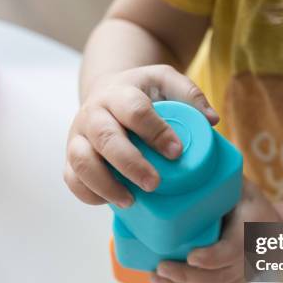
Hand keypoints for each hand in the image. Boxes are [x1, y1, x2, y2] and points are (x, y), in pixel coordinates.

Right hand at [64, 65, 218, 207]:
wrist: (106, 92)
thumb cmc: (140, 91)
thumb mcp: (165, 80)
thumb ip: (189, 93)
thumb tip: (212, 120)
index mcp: (118, 93)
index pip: (134, 110)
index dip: (156, 132)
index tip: (176, 152)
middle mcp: (93, 113)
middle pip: (105, 138)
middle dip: (130, 164)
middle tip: (155, 183)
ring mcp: (78, 136)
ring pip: (81, 161)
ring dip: (105, 184)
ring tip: (131, 201)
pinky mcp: (71, 157)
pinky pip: (72, 179)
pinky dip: (89, 193)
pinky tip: (113, 201)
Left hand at [151, 180, 280, 282]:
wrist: (274, 226)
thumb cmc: (247, 200)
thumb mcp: (238, 185)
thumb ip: (218, 180)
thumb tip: (178, 164)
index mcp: (254, 227)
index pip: (235, 249)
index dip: (213, 257)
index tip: (191, 257)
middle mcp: (252, 257)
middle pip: (219, 277)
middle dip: (186, 277)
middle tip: (159, 268)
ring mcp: (243, 276)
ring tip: (157, 278)